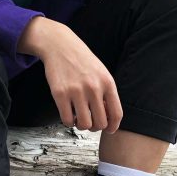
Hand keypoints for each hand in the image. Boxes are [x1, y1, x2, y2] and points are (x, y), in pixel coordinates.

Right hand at [17, 16, 121, 132]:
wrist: (60, 45)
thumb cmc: (82, 61)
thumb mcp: (101, 73)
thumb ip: (107, 94)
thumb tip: (108, 119)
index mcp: (107, 83)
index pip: (116, 114)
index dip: (113, 126)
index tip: (109, 129)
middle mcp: (94, 88)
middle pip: (100, 123)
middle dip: (96, 127)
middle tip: (90, 122)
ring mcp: (76, 91)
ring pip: (84, 125)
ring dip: (82, 126)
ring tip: (79, 118)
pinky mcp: (60, 94)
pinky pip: (67, 120)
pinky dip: (68, 122)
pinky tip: (69, 115)